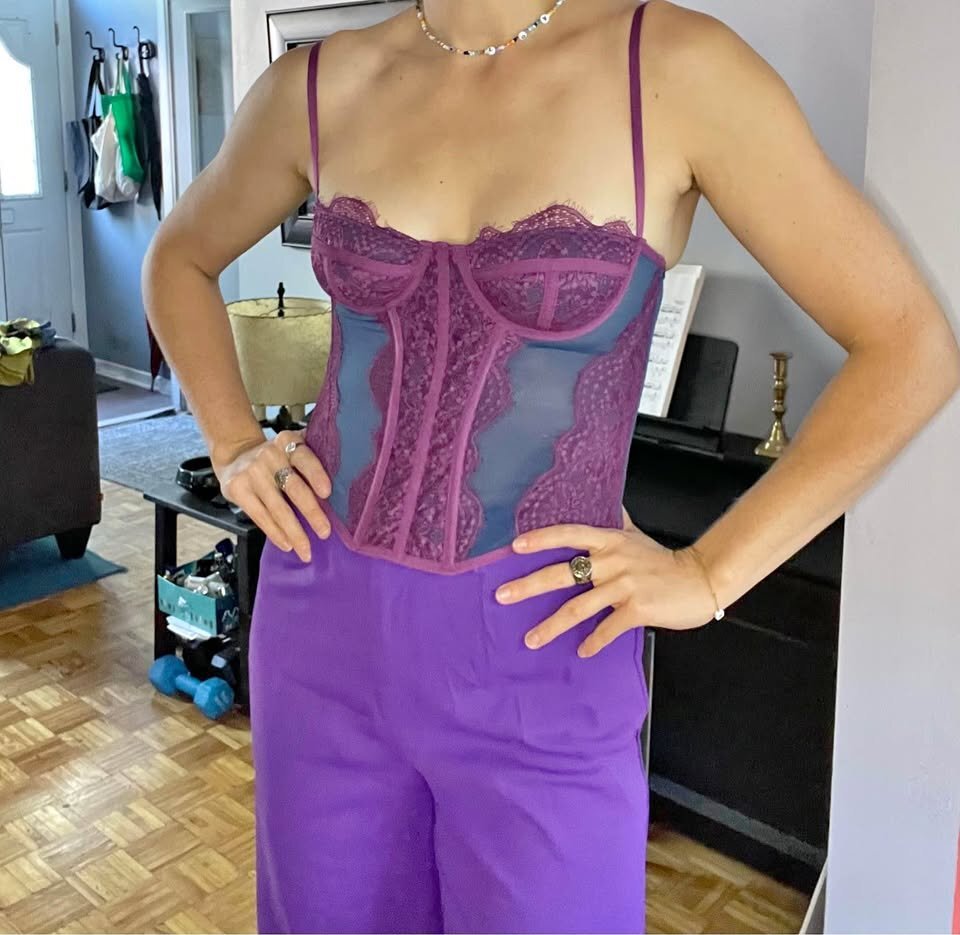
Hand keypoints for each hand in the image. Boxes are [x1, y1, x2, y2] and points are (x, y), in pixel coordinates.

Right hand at [213, 429, 330, 561]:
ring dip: (294, 532)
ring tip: (306, 550)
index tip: (327, 493)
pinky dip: (275, 533)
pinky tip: (287, 545)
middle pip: (294, 488)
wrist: (235, 455)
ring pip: (278, 508)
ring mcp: (252, 473)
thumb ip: (312, 455)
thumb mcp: (291, 447)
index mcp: (288, 442)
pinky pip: (260, 516)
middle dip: (311, 512)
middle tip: (325, 532)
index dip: (316, 474)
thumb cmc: (276, 458)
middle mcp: (269, 455)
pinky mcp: (237, 489)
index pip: (304, 458)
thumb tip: (346, 478)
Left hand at [494, 504, 718, 656]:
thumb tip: (604, 500)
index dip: (541, 539)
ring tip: (531, 639)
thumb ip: (615, 521)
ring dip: (552, 626)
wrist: (701, 579)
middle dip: (529, 585)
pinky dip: (593, 641)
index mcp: (609, 541)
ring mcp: (624, 585)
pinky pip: (607, 628)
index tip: (514, 547)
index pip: (568, 533)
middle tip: (502, 596)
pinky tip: (581, 651)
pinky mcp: (638, 609)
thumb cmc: (664, 560)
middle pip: (562, 573)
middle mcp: (612, 561)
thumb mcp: (636, 534)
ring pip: (579, 607)